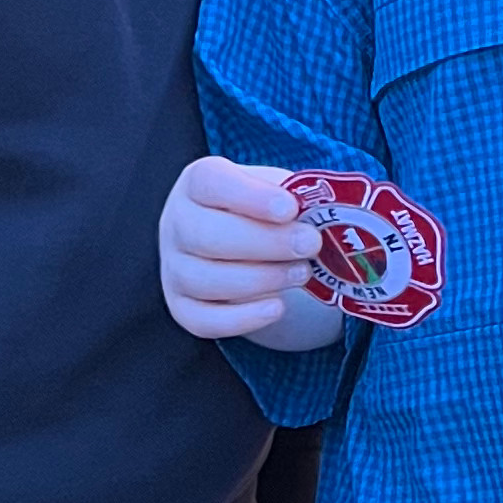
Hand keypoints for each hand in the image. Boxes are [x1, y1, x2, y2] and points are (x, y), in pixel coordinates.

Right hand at [161, 157, 337, 336]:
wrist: (240, 244)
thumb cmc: (261, 212)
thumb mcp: (275, 191)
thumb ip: (293, 194)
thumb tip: (328, 210)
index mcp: (197, 183)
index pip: (210, 182)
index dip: (250, 196)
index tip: (290, 208)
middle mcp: (177, 223)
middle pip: (207, 236)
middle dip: (266, 243)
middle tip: (310, 244)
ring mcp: (174, 268)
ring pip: (206, 280)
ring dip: (261, 279)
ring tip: (302, 273)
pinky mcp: (181, 306)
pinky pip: (204, 320)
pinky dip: (243, 319)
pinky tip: (277, 307)